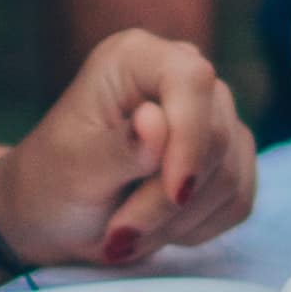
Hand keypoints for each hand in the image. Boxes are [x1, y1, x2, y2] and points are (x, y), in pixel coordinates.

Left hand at [0, 30, 260, 270]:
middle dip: (170, 199)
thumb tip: (156, 121)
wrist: (55, 218)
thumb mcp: (75, 170)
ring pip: (230, 175)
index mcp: (135, 58)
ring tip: (126, 234)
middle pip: (216, 136)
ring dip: (178, 221)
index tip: (174, 193)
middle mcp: (180, 75)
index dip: (190, 138)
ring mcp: (209, 116)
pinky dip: (197, 228)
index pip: (192, 80)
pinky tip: (157, 228)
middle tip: (119, 234)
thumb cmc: (52, 184)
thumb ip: (119, 148)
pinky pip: (238, 200)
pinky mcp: (227, 157)